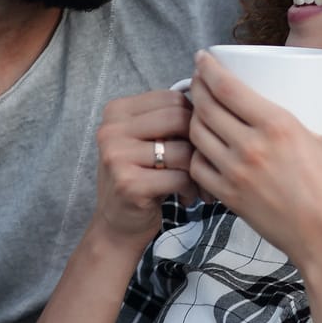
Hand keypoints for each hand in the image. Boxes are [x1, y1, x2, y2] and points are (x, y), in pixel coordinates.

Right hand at [90, 90, 200, 245]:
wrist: (116, 224)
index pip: (172, 98)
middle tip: (200, 160)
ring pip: (182, 150)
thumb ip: (166, 120)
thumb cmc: (138, 178)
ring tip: (196, 182)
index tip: (194, 139)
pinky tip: (186, 196)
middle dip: (198, 141)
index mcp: (116, 111)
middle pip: (178, 118)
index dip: (192, 117)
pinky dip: (192, 188)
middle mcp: (111, 130)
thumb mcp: (143, 141)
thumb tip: (210, 106)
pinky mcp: (129, 184)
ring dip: (198, 169)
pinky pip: (180, 177)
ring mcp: (117, 157)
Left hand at [185, 52, 321, 268]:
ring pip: (196, 135)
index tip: (202, 57)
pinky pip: (198, 168)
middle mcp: (251, 147)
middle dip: (196, 87)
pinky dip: (195, 153)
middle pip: (205, 107)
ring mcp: (235, 174)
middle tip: (198, 79)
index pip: (227, 88)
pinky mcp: (229, 197)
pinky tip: (201, 146)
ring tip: (198, 109)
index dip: (207, 68)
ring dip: (192, 117)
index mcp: (278, 126)